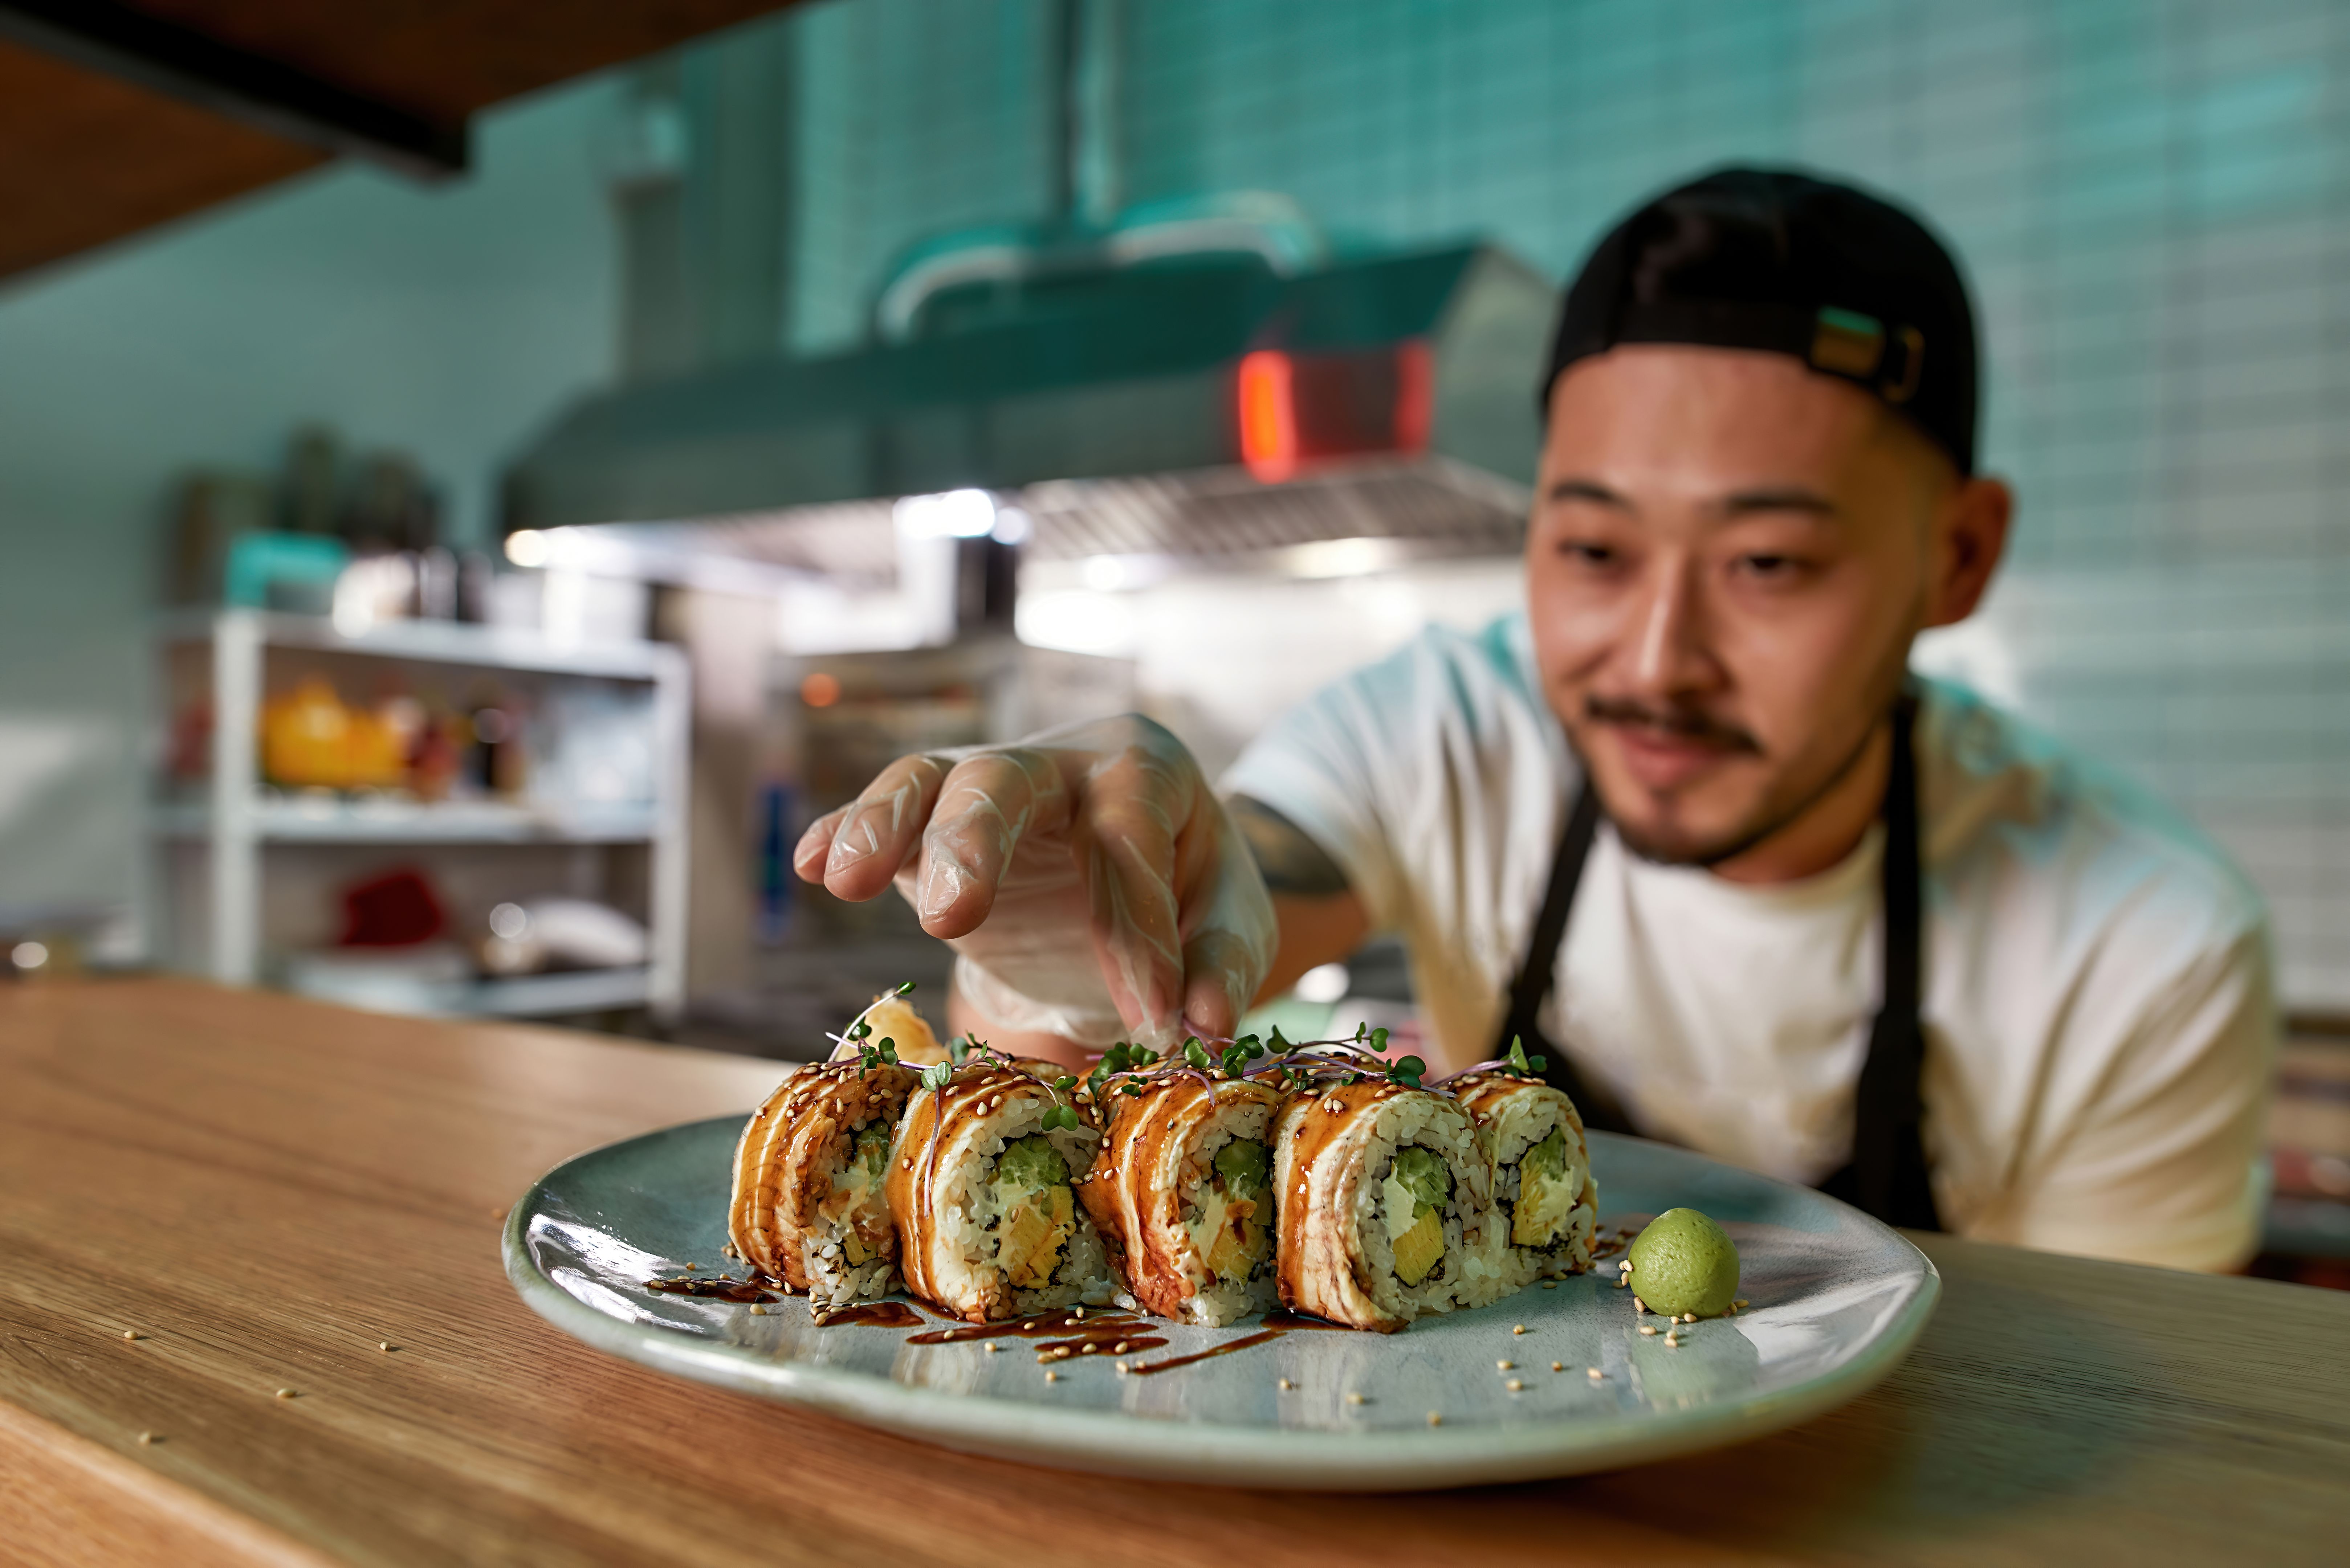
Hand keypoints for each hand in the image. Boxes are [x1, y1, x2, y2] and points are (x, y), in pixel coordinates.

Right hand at [792, 715, 1275, 1049]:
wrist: (1142, 870)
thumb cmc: (1189, 891)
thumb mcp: (1231, 918)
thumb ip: (1223, 960)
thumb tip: (1208, 1023)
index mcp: (1143, 770)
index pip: (1129, 842)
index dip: (1138, 934)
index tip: (1152, 1020)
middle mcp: (1057, 762)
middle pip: (1006, 778)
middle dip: (975, 841)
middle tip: (947, 918)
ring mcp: (986, 789)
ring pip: (927, 780)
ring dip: (884, 825)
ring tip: (844, 880)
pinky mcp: (933, 830)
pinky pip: (883, 816)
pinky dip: (843, 830)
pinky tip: (811, 863)